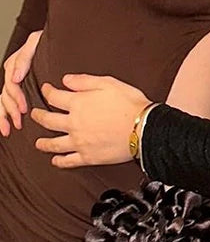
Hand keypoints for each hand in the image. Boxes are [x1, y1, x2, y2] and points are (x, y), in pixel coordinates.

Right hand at [0, 30, 42, 135]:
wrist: (55, 39)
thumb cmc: (45, 41)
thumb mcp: (35, 42)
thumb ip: (24, 58)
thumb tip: (16, 78)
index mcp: (14, 64)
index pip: (11, 85)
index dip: (17, 98)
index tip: (24, 108)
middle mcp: (12, 74)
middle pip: (5, 96)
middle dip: (11, 111)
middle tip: (19, 121)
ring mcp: (13, 81)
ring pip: (2, 101)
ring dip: (4, 116)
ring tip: (9, 129)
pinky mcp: (16, 88)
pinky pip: (4, 103)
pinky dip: (3, 115)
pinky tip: (6, 126)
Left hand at [30, 74, 150, 167]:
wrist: (143, 128)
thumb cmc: (129, 103)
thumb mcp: (109, 83)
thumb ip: (84, 81)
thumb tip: (65, 80)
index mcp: (78, 104)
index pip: (55, 97)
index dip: (47, 92)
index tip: (45, 89)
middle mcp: (74, 124)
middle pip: (48, 121)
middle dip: (39, 116)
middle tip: (34, 114)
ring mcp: (79, 142)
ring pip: (54, 143)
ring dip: (43, 143)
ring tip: (37, 142)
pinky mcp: (88, 157)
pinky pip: (68, 161)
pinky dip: (59, 161)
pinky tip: (55, 160)